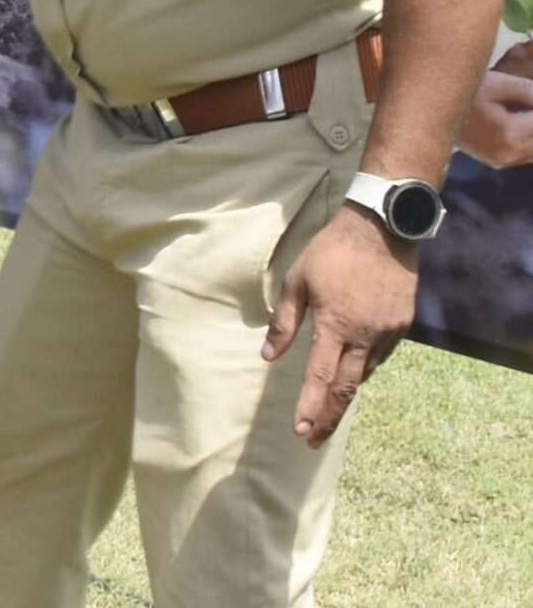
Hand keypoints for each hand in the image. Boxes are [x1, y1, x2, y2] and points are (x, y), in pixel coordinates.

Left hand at [263, 203, 417, 447]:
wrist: (383, 230)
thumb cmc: (331, 252)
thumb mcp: (297, 282)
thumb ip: (284, 322)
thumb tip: (268, 356)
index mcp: (336, 325)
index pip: (321, 377)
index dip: (311, 407)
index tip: (301, 430)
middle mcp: (366, 336)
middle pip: (346, 388)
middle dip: (329, 417)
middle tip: (313, 440)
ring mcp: (388, 333)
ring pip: (364, 374)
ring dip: (345, 393)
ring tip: (327, 409)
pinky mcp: (403, 326)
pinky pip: (379, 357)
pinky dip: (362, 368)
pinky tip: (351, 372)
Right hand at [459, 68, 532, 168]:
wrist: (429, 112)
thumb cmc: (462, 94)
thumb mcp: (499, 85)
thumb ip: (530, 92)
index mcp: (511, 133)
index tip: (528, 97)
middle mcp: (509, 154)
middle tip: (525, 105)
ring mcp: (502, 161)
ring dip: (532, 133)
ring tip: (521, 115)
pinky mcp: (496, 162)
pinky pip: (525, 157)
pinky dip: (529, 143)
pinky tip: (520, 126)